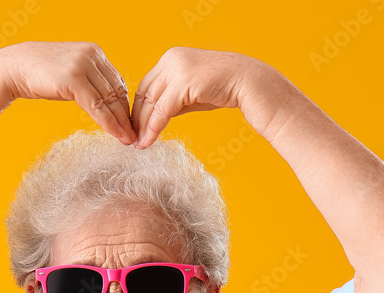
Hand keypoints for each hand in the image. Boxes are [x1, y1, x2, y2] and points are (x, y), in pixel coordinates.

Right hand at [0, 41, 135, 143]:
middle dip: (127, 116)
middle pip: (117, 91)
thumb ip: (91, 83)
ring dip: (121, 122)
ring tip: (128, 139)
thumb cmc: (42, 75)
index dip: (126, 105)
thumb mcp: (72, 75)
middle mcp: (92, 55)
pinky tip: (116, 134)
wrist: (15, 68)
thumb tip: (109, 103)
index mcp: (95, 52)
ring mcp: (83, 65)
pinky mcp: (73, 78)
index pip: (117, 82)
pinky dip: (108, 122)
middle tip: (135, 135)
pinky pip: (97, 106)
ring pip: (109, 99)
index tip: (131, 123)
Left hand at [130, 47, 260, 148]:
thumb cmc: (224, 89)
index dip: (138, 108)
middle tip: (133, 139)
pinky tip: (149, 140)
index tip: (136, 128)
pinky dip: (153, 127)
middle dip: (137, 119)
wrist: (250, 84)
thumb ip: (172, 101)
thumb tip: (155, 118)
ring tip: (140, 144)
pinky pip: (162, 109)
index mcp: (171, 57)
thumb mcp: (192, 93)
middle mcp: (171, 59)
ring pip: (151, 102)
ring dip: (143, 126)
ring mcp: (177, 68)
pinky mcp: (184, 82)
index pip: (146, 85)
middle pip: (145, 93)